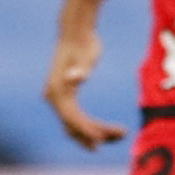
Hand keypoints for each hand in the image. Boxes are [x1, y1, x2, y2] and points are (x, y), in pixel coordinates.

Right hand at [42, 12, 123, 149]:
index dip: (87, 130)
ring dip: (94, 133)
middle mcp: (53, 96)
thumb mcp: (86, 55)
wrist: (74, 34)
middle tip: (121, 136)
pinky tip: (107, 132)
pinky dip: (89, 126)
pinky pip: (74, 118)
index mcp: (57, 89)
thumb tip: (75, 78)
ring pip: (73, 124)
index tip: (103, 140)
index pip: (71, 117)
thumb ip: (81, 68)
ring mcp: (56, 97)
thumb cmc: (83, 44)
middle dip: (95, 134)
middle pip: (72, 125)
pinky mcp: (64, 96)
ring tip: (120, 136)